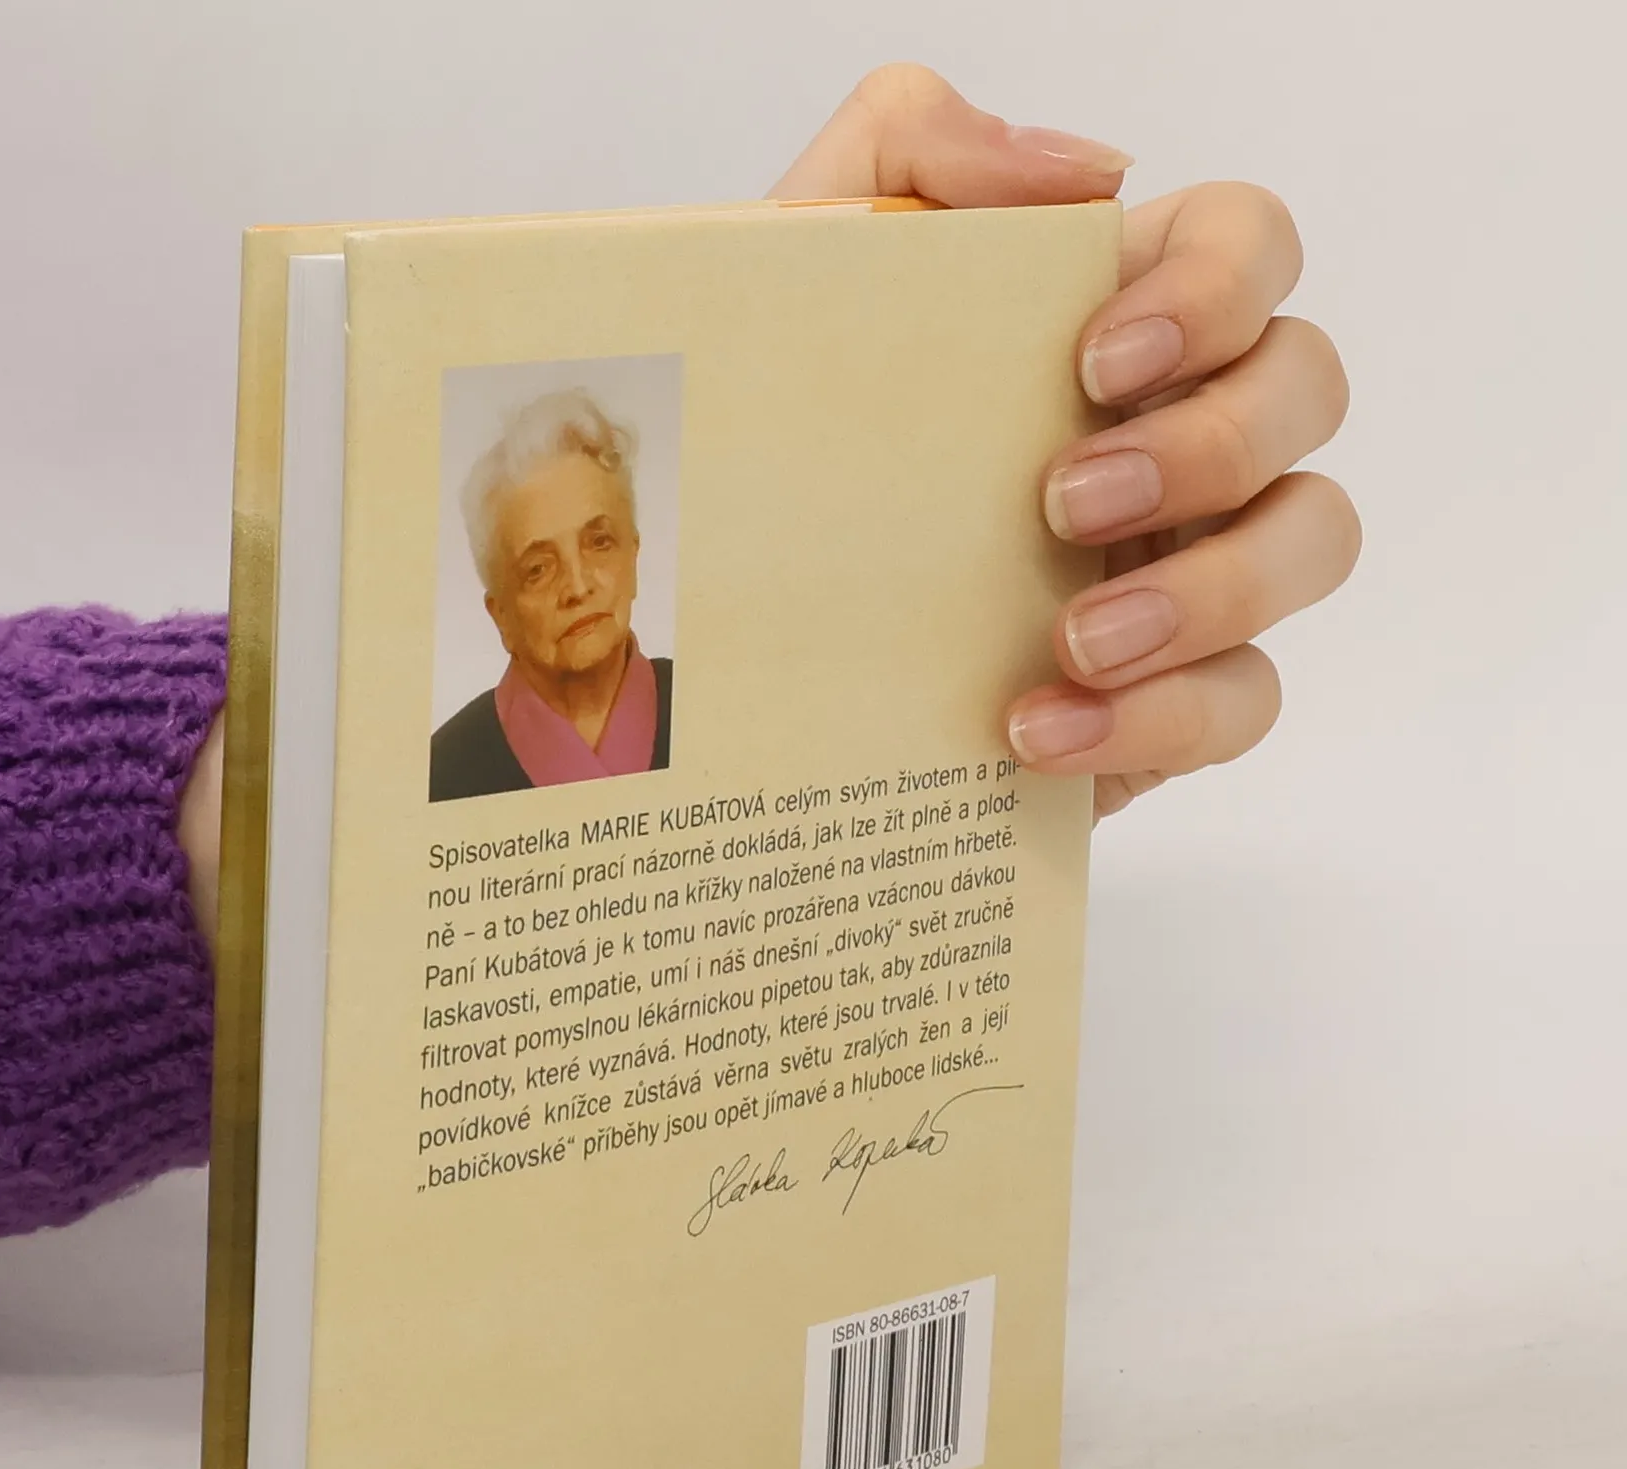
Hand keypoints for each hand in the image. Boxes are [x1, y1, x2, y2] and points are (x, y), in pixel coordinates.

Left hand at [772, 65, 1360, 819]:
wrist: (741, 638)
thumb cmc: (786, 442)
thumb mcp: (799, 272)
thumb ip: (908, 150)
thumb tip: (1086, 172)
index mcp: (1113, 318)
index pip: (1250, 246)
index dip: (1218, 289)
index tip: (1098, 362)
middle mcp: (1178, 429)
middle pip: (1308, 387)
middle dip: (1211, 443)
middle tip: (1063, 504)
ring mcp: (1188, 562)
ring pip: (1312, 540)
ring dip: (1211, 588)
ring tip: (1071, 642)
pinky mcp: (1168, 695)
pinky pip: (1243, 700)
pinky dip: (1158, 718)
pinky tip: (1038, 732)